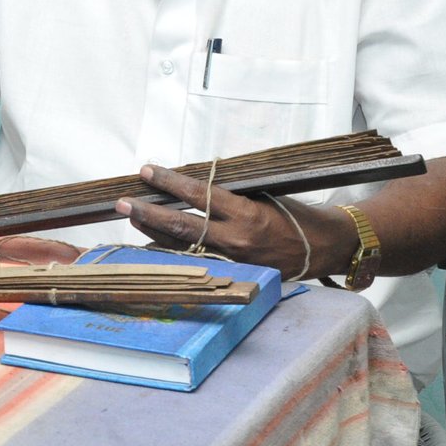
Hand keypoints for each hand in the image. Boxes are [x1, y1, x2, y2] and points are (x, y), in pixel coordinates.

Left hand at [115, 164, 347, 280]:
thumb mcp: (262, 194)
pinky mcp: (234, 274)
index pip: (199, 196)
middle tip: (122, 202)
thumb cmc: (293, 214)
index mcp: (246, 214)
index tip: (147, 170)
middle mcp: (237, 241)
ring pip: (183, 249)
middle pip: (181, 227)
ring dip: (153, 234)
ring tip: (131, 217)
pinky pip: (196, 262)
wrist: (324, 246)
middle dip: (148, 213)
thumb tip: (191, 186)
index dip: (170, 183)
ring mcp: (234, 261)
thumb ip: (228, 194)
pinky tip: (153, 244)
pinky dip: (173, 253)